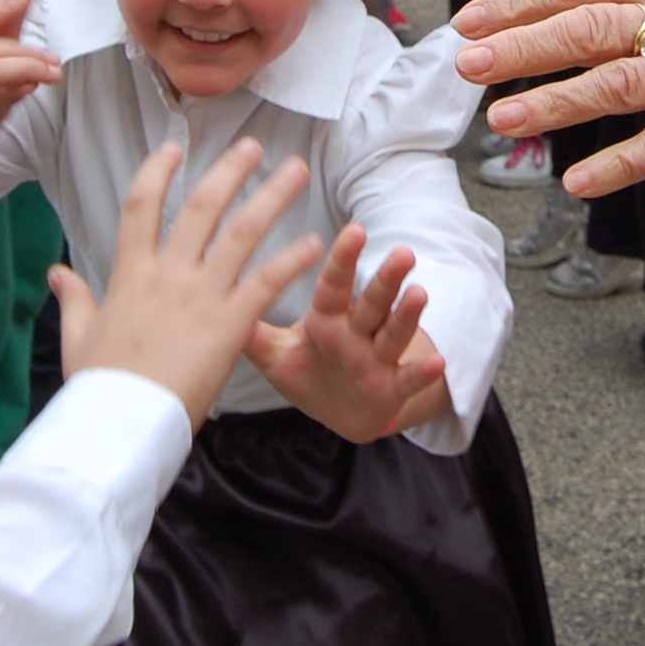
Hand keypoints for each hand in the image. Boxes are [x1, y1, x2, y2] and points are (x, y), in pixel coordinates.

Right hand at [52, 138, 323, 427]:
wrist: (122, 425)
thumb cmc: (98, 388)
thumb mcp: (78, 338)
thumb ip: (74, 299)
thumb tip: (57, 273)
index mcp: (129, 273)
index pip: (142, 204)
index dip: (158, 170)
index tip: (175, 147)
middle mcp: (168, 274)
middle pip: (203, 206)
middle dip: (231, 171)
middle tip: (255, 146)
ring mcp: (201, 296)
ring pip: (242, 232)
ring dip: (272, 198)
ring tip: (297, 171)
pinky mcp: (230, 324)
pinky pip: (266, 283)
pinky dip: (292, 260)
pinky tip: (315, 243)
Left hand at [243, 226, 446, 442]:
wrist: (341, 414)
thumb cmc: (309, 373)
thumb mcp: (275, 354)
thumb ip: (248, 330)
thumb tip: (205, 299)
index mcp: (328, 318)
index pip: (335, 285)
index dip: (344, 260)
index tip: (355, 230)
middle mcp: (357, 332)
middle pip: (373, 302)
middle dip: (387, 278)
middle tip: (403, 252)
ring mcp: (378, 359)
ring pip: (393, 332)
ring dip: (407, 314)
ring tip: (420, 292)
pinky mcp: (392, 389)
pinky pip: (408, 380)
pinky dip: (423, 373)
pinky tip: (439, 362)